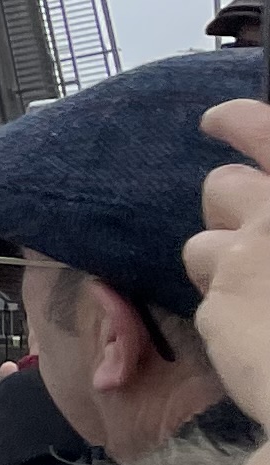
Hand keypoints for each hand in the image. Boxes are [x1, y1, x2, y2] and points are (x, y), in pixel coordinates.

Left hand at [189, 96, 269, 421]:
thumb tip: (265, 231)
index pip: (261, 129)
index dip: (236, 121)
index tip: (214, 121)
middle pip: (223, 187)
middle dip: (229, 206)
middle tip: (244, 230)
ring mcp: (245, 259)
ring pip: (201, 245)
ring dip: (220, 264)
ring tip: (254, 294)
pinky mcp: (219, 310)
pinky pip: (209, 305)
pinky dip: (227, 319)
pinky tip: (258, 343)